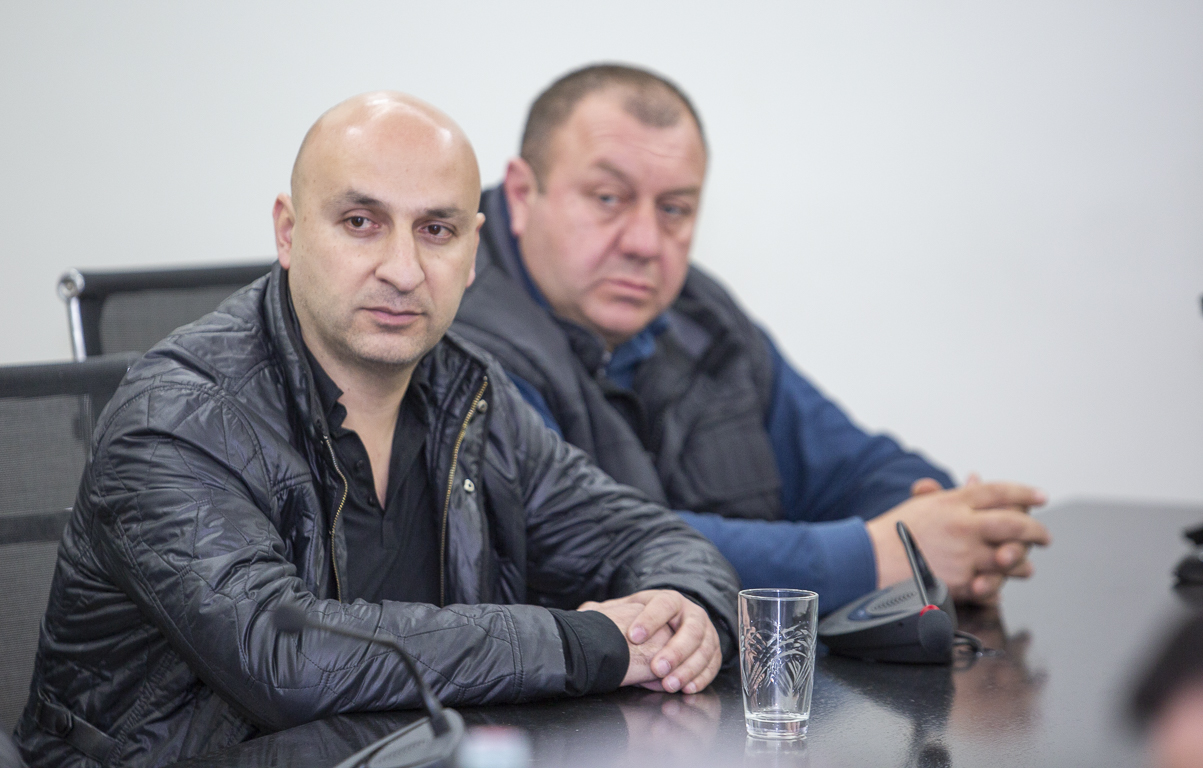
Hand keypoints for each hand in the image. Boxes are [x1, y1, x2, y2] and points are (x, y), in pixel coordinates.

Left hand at [578, 589, 721, 693]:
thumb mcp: (630, 610)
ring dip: (688, 668)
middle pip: (690, 629)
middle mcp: (692, 613)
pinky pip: (713, 664)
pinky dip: (702, 677)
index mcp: (669, 600)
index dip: (650, 619)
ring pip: (704, 648)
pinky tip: (688, 688)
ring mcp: (706, 632)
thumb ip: (610, 611)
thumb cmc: (647, 619)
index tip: (633, 636)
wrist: (675, 621)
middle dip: (675, 650)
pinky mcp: (714, 650)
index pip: (663, 605)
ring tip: (670, 684)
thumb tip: (585, 611)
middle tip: (657, 668)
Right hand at [866, 478, 1049, 603]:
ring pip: (1011, 556)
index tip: (1040, 497)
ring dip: (1022, 561)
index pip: (999, 492)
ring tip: (1024, 562)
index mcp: (953, 502)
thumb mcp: (923, 504)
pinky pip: (993, 582)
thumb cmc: (893, 534)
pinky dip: (1000, 583)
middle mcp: (963, 525)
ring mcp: (965, 554)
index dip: (1025, 493)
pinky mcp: (962, 580)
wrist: (870, 562)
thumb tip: (976, 479)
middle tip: (1044, 536)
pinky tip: (1004, 581)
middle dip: (1036, 530)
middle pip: (1015, 522)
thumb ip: (953, 495)